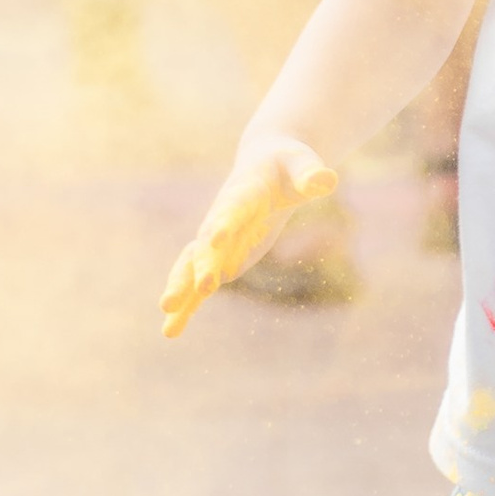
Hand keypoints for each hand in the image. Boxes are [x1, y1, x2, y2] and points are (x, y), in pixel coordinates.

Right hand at [160, 139, 337, 336]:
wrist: (265, 163)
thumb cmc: (289, 163)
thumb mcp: (302, 163)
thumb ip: (310, 174)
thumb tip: (327, 180)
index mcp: (244, 191)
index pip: (233, 208)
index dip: (225, 223)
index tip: (216, 240)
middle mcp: (222, 217)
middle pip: (207, 242)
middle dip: (203, 265)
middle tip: (204, 288)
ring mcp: (217, 240)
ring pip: (192, 265)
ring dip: (181, 287)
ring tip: (167, 312)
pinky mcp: (219, 258)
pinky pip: (198, 283)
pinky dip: (187, 306)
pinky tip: (171, 331)